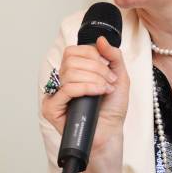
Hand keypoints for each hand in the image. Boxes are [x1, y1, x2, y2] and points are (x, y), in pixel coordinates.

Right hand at [42, 36, 129, 154]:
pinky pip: (67, 89)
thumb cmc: (112, 108)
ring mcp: (55, 94)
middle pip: (71, 59)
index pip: (74, 51)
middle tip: (109, 81)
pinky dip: (86, 88)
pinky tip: (98, 93)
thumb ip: (113, 55)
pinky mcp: (52, 108)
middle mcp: (62, 81)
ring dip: (94, 79)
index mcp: (74, 72)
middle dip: (97, 68)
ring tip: (105, 90)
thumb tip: (100, 39)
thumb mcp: (119, 76)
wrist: (111, 132)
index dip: (93, 56)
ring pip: (70, 72)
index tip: (109, 69)